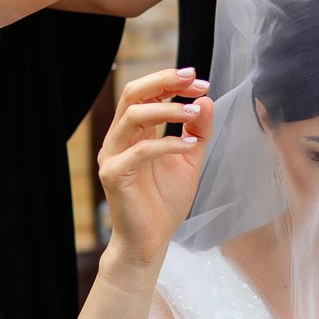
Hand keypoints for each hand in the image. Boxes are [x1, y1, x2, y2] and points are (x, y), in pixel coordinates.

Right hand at [97, 68, 212, 264]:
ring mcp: (113, 155)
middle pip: (132, 94)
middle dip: (163, 81)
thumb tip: (206, 100)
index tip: (199, 81)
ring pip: (133, 116)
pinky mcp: (113, 175)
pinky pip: (139, 151)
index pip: (145, 93)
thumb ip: (196, 131)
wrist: (151, 240)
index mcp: (134, 131)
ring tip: (194, 113)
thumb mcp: (189, 160)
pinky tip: (188, 146)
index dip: (170, 81)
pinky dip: (166, 144)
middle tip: (192, 78)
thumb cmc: (165, 202)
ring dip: (167, 109)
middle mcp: (119, 138)